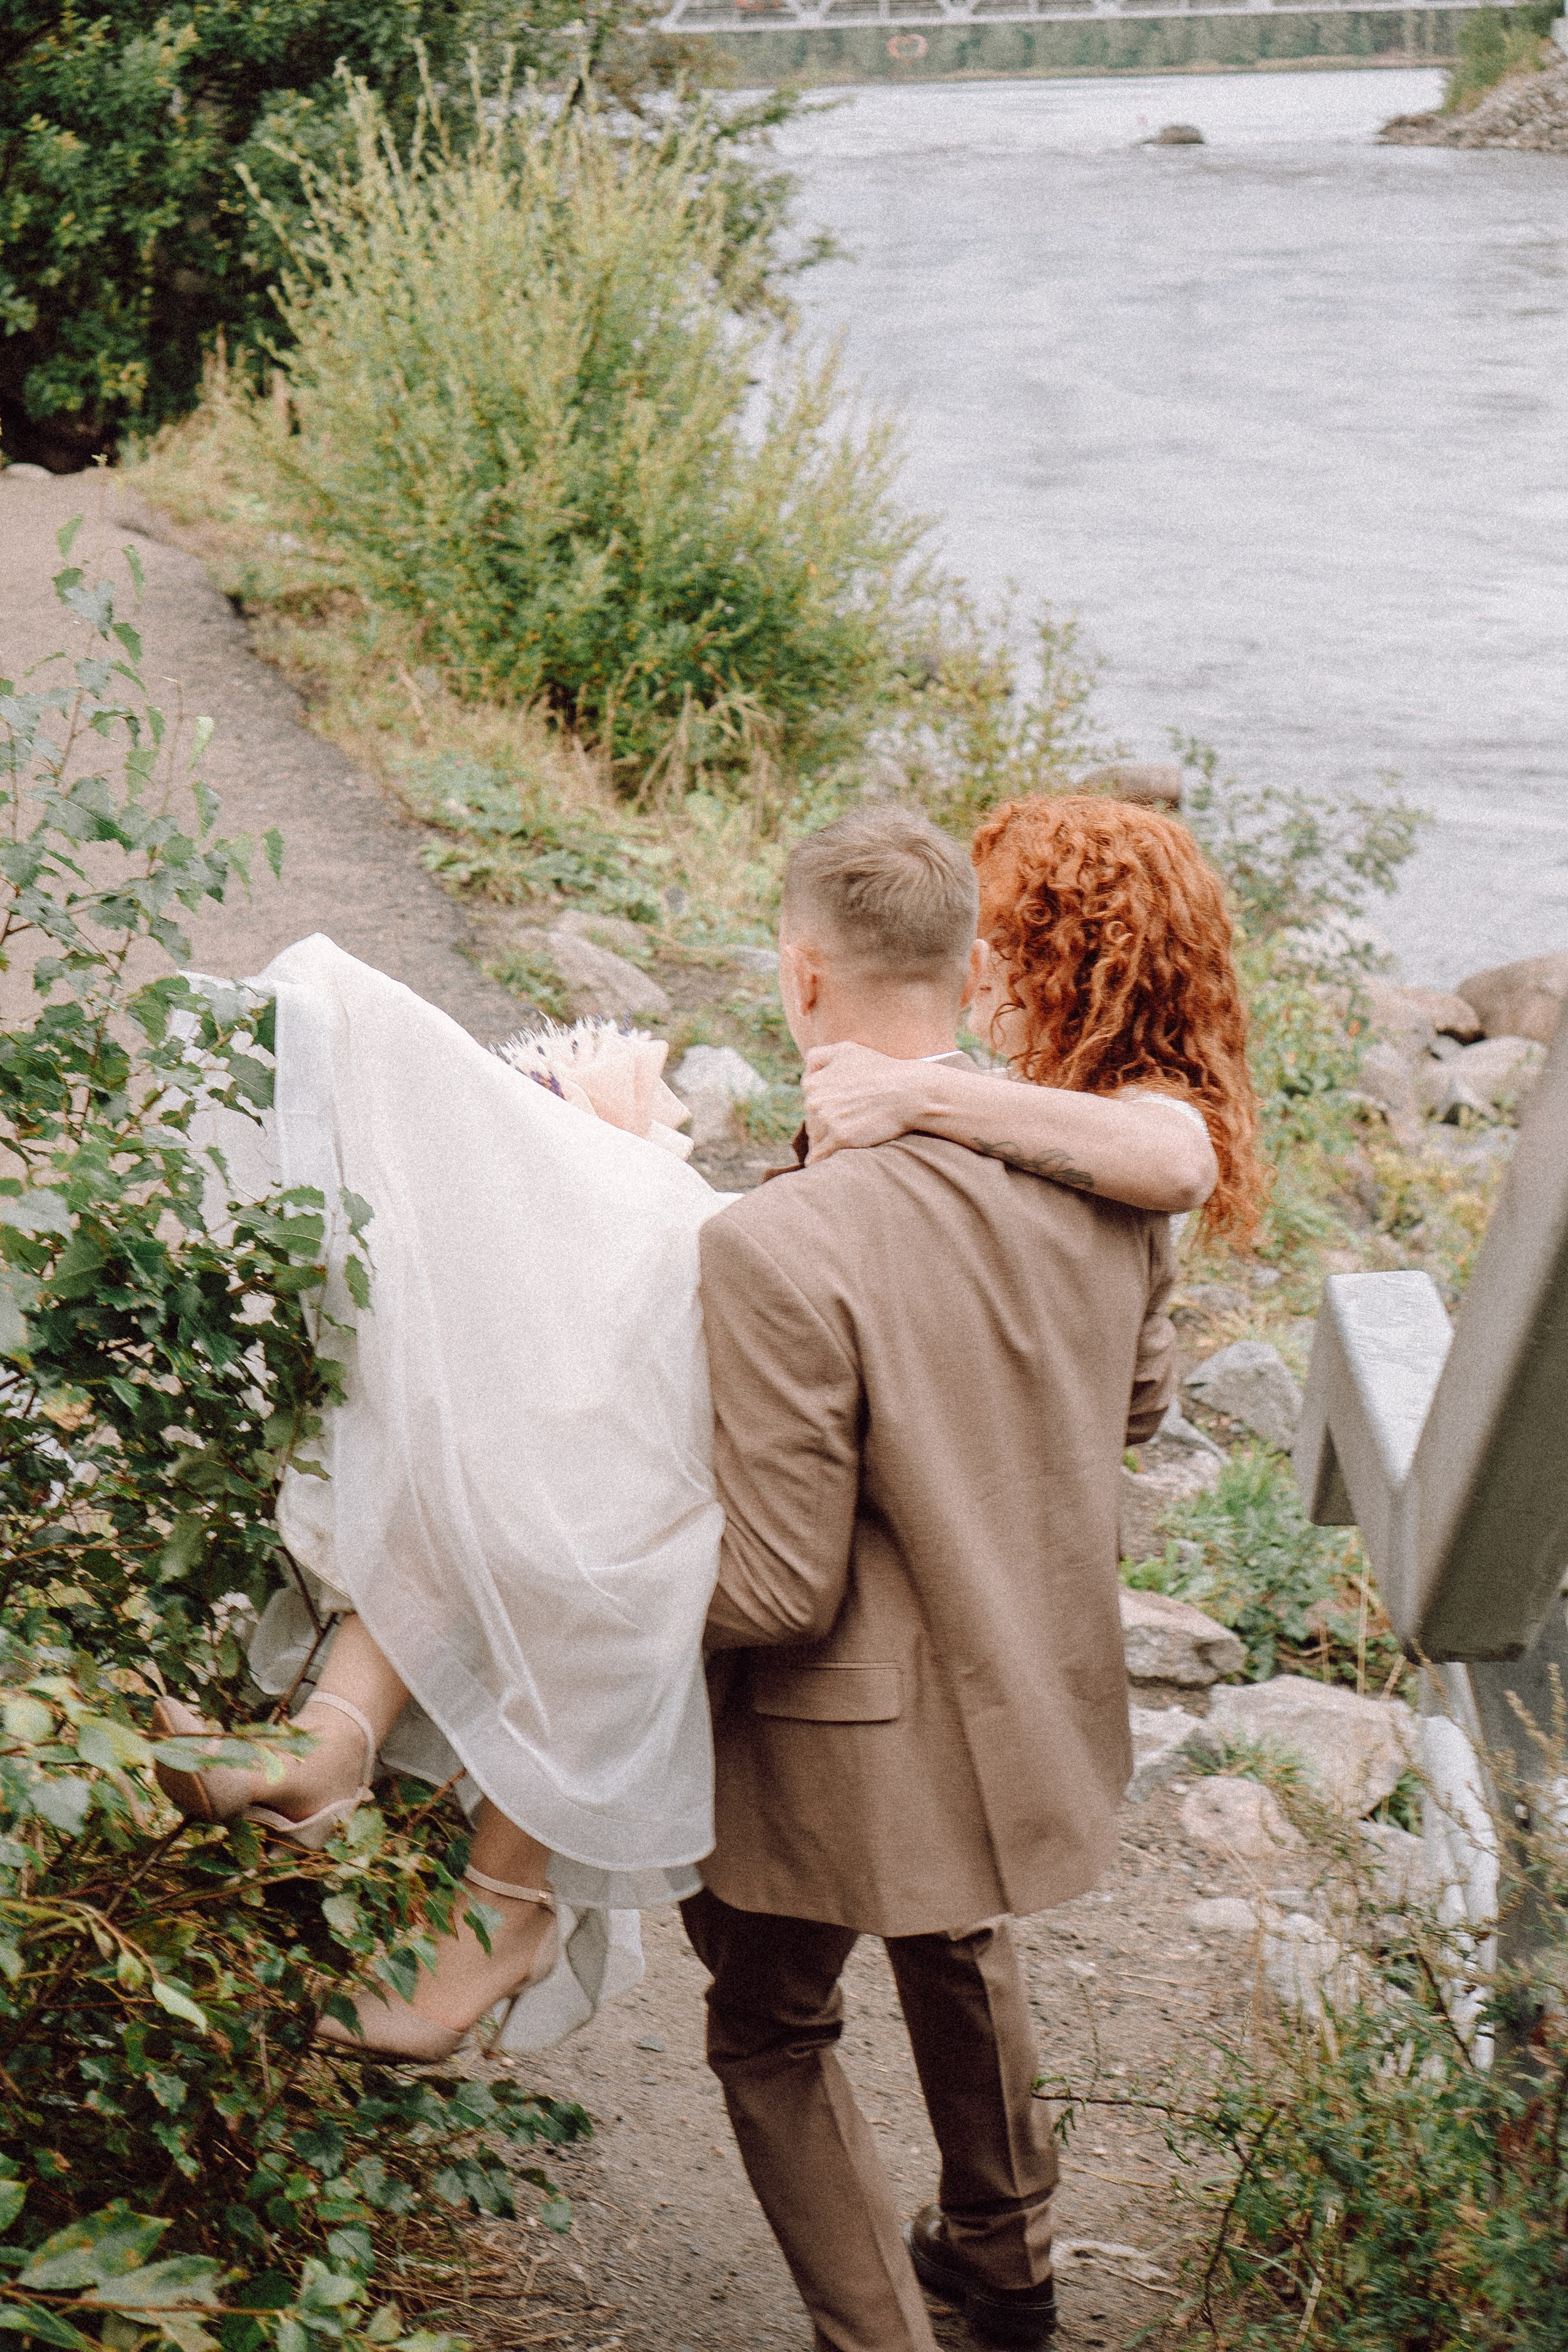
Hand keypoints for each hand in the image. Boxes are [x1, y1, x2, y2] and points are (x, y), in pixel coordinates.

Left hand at [802, 1042, 928, 1161]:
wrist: (908, 1092)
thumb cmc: (880, 1069)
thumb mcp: (845, 1050)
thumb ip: (818, 1056)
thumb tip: (804, 1072)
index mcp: (812, 1082)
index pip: (809, 1098)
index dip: (826, 1101)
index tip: (843, 1103)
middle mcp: (814, 1101)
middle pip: (811, 1120)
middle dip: (824, 1122)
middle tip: (850, 1120)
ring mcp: (826, 1121)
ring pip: (815, 1139)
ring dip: (825, 1142)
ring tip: (847, 1139)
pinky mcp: (840, 1139)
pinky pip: (819, 1157)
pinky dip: (820, 1161)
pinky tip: (824, 1162)